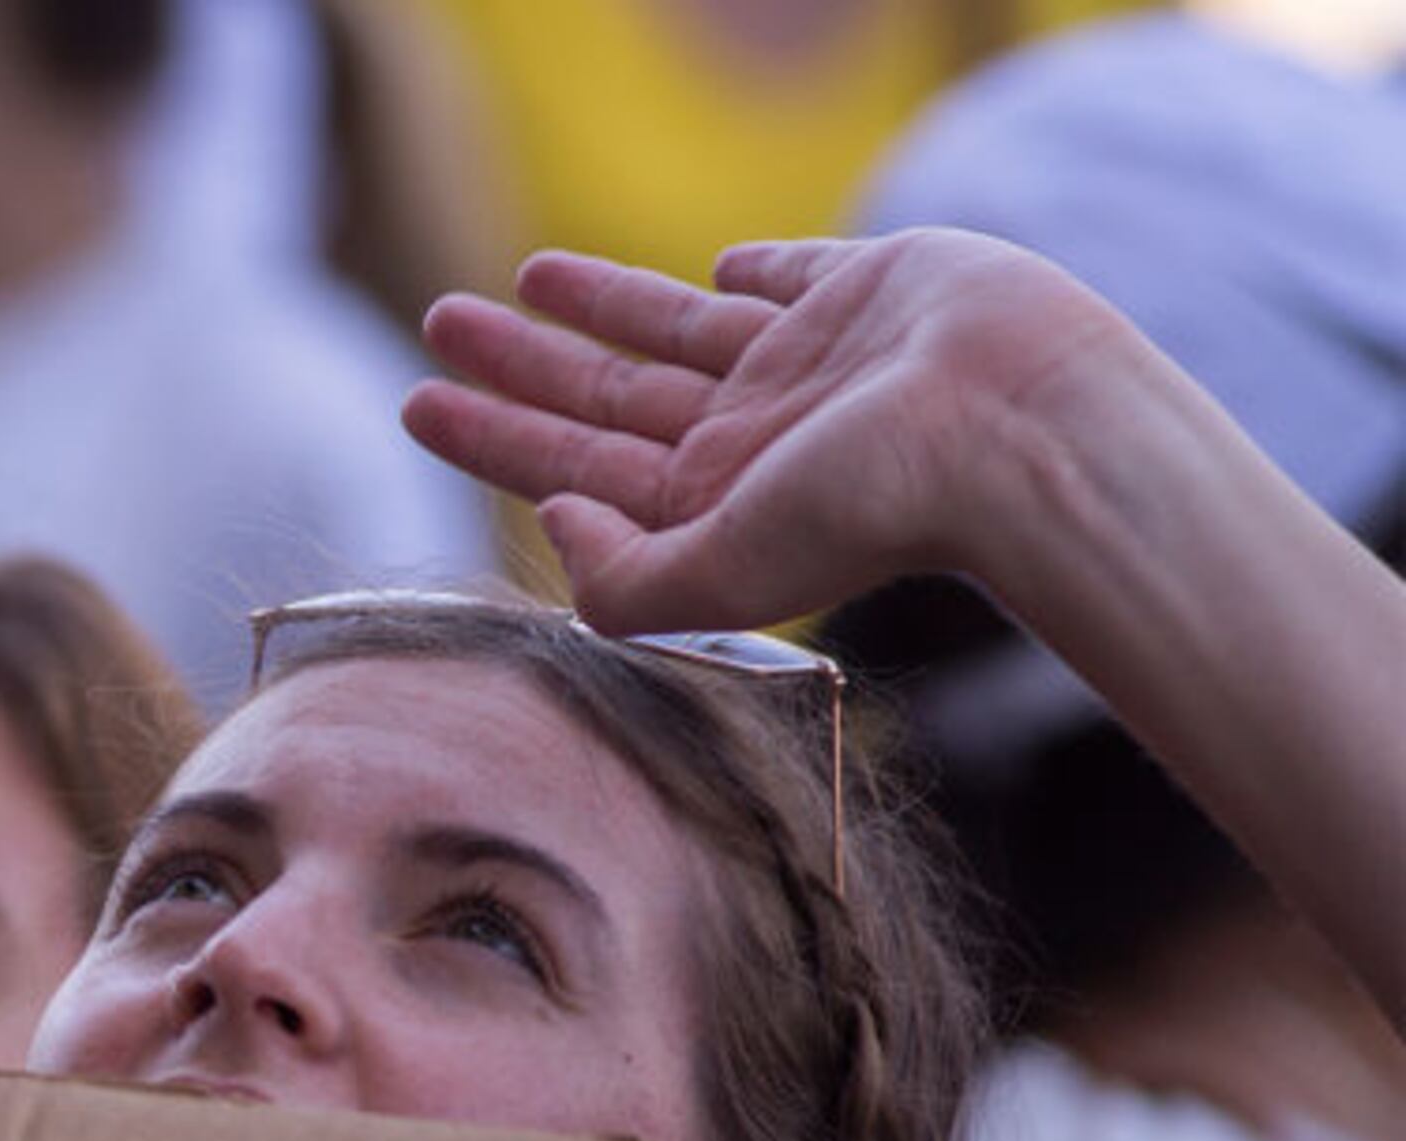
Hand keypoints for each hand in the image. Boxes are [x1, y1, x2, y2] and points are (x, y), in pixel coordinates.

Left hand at [403, 230, 1138, 636]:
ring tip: (517, 278)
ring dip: (596, 303)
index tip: (416, 402)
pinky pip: (788, 277)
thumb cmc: (879, 506)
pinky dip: (746, 271)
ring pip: (669, 330)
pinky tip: (712, 267)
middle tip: (436, 321)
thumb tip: (552, 521)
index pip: (567, 469)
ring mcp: (806, 366)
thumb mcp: (724, 571)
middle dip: (517, 363)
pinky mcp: (868, 292)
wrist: (1022, 425)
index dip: (488, 436)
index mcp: (708, 507)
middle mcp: (748, 441)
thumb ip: (622, 576)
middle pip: (600, 398)